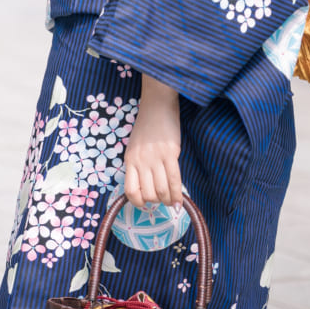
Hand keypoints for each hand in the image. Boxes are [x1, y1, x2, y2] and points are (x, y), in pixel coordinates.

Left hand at [123, 76, 182, 209]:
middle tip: (162, 200)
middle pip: (147, 194)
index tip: (145, 202)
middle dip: (156, 202)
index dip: (137, 202)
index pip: (129, 190)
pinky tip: (180, 201)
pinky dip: (177, 194)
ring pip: (161, 190)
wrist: (157, 105)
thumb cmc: (147, 126)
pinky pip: (174, 180)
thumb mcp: (135, 147)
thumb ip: (138, 164)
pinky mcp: (170, 153)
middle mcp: (140, 162)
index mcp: (129, 160)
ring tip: (172, 201)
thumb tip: (147, 185)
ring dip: (168, 200)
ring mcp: (155, 158)